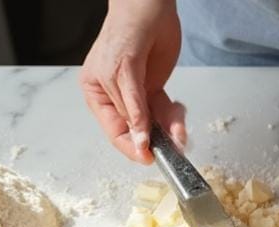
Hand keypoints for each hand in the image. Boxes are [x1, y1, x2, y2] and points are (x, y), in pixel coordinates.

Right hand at [80, 0, 185, 163]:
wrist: (150, 4)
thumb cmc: (128, 28)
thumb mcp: (125, 69)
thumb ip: (132, 106)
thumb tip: (138, 137)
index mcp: (96, 93)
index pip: (113, 130)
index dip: (131, 146)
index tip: (148, 158)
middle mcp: (116, 97)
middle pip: (136, 130)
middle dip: (156, 139)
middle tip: (173, 147)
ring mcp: (137, 94)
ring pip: (154, 123)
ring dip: (169, 130)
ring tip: (181, 132)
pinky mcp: (154, 89)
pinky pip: (165, 112)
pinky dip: (174, 118)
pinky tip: (180, 117)